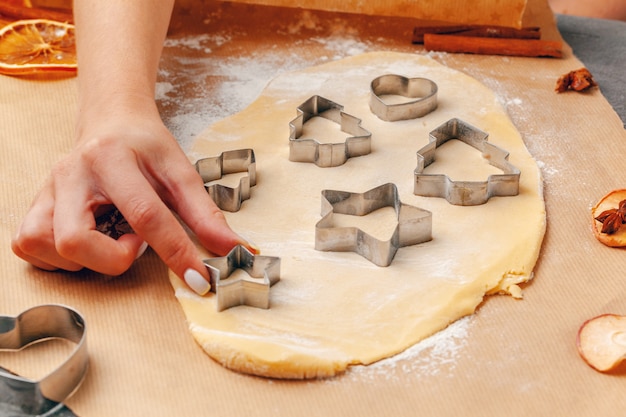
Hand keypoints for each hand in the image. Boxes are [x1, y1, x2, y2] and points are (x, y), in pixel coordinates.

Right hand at [12, 103, 254, 293]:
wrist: (111, 120)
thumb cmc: (146, 146)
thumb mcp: (180, 172)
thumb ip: (206, 214)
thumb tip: (236, 250)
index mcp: (112, 158)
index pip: (144, 215)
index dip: (175, 253)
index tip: (198, 279)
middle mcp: (71, 173)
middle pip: (74, 238)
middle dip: (112, 258)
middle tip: (135, 243)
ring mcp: (46, 189)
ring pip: (45, 245)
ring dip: (85, 259)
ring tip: (111, 239)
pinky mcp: (34, 203)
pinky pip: (29, 246)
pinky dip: (59, 258)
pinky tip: (87, 243)